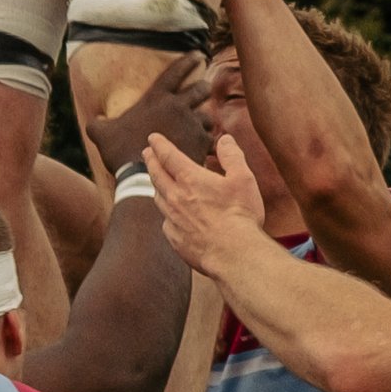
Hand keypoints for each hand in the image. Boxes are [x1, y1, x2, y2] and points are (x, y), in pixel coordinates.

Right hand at [87, 63, 215, 179]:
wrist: (140, 177)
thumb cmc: (120, 152)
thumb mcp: (102, 135)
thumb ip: (97, 124)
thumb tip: (93, 121)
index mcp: (156, 98)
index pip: (176, 71)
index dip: (188, 61)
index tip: (197, 55)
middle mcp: (178, 106)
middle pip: (201, 89)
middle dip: (204, 89)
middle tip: (203, 90)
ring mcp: (191, 124)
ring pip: (207, 116)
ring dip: (203, 120)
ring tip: (200, 127)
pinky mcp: (200, 143)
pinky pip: (210, 138)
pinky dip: (207, 142)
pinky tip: (203, 148)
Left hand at [146, 129, 267, 267]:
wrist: (232, 253)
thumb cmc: (239, 214)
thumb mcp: (243, 178)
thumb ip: (232, 156)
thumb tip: (225, 139)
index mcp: (190, 179)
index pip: (168, 156)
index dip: (159, 145)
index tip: (152, 138)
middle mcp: (176, 197)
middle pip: (157, 175)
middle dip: (151, 161)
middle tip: (146, 153)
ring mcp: (173, 220)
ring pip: (158, 198)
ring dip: (156, 185)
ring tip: (157, 180)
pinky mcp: (175, 239)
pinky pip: (166, 221)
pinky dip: (166, 213)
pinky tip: (171, 215)